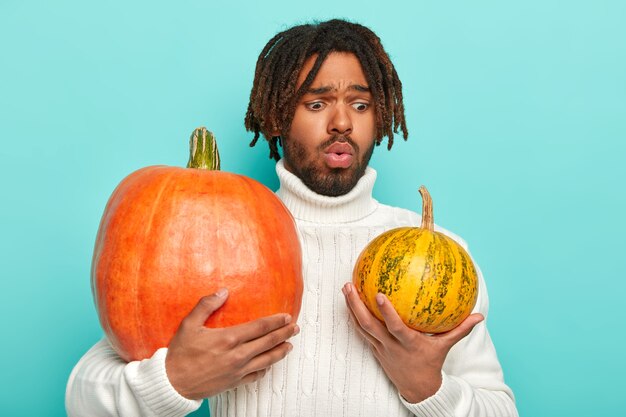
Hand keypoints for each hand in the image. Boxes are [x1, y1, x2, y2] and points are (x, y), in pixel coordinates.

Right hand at [165, 288, 298, 399]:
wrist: (172, 383)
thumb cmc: (180, 354)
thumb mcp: (189, 324)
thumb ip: (206, 305)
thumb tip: (223, 291)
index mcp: (229, 338)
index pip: (260, 327)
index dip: (276, 321)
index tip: (286, 316)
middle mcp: (237, 355)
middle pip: (268, 342)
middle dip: (284, 334)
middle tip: (295, 328)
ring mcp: (238, 371)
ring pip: (267, 360)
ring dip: (281, 351)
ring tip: (290, 345)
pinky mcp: (234, 383)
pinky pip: (256, 376)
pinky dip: (266, 369)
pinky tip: (269, 364)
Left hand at [342, 282, 482, 402]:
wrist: (418, 389)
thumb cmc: (431, 363)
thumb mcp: (446, 346)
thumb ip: (460, 329)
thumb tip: (478, 316)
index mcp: (408, 344)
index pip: (395, 327)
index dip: (386, 312)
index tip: (378, 294)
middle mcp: (391, 346)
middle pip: (369, 325)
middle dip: (357, 306)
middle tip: (349, 286)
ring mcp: (380, 348)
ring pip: (361, 327)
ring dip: (351, 308)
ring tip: (346, 289)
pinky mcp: (375, 350)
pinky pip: (361, 332)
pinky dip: (354, 317)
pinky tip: (350, 303)